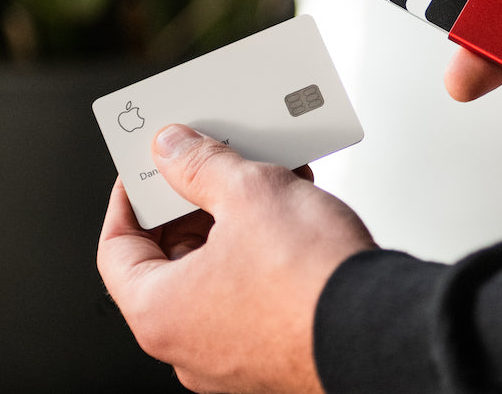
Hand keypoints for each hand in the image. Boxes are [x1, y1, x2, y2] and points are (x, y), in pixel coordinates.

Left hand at [96, 124, 374, 393]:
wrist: (384, 326)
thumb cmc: (310, 279)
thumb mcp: (249, 194)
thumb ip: (200, 165)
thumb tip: (171, 148)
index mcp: (159, 313)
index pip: (116, 248)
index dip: (130, 197)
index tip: (147, 167)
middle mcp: (187, 345)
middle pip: (171, 258)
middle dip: (194, 202)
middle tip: (210, 161)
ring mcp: (232, 353)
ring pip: (218, 273)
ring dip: (236, 220)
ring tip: (262, 174)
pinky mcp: (274, 349)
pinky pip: (252, 291)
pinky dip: (263, 249)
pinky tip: (292, 207)